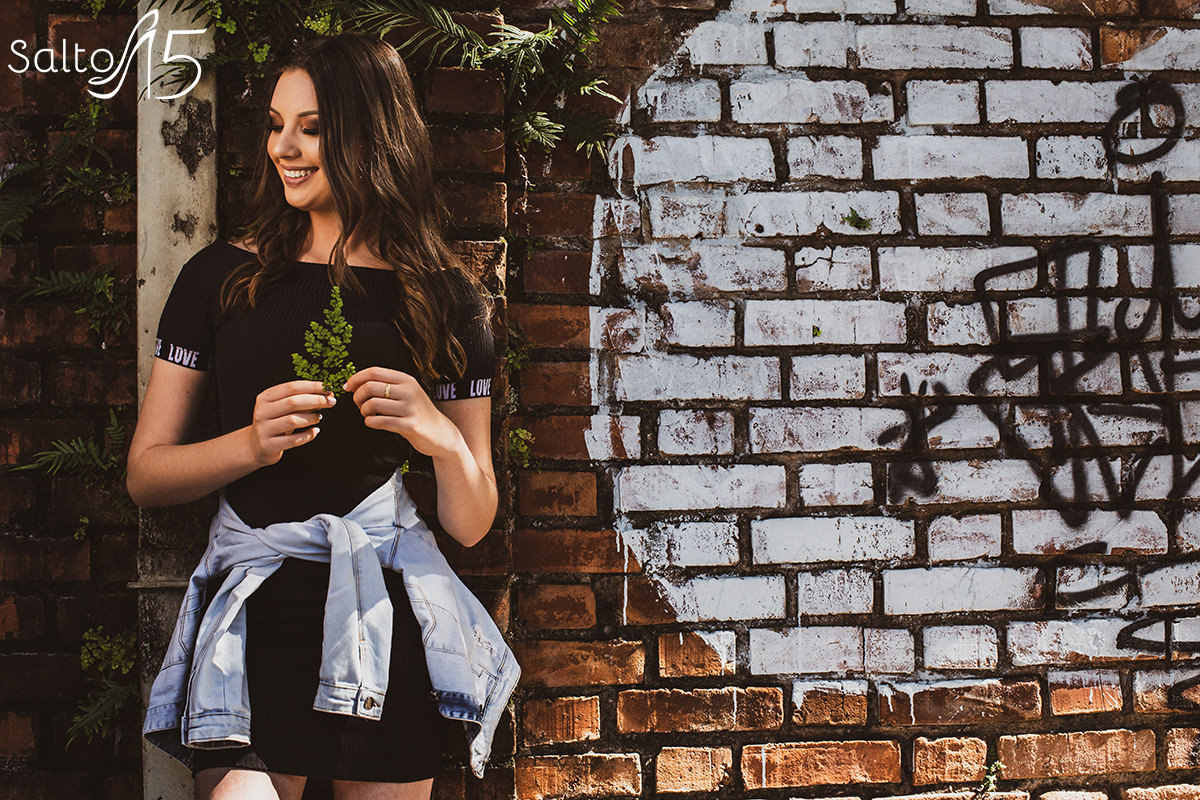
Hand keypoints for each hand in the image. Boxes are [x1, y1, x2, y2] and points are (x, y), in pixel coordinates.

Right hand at [247, 380, 335, 465]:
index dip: (312, 386)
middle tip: (331, 402)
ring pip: (293, 420)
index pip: (292, 387)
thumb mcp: (282, 407)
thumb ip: (301, 399)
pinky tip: (315, 431)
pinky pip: (293, 440)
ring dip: (311, 418)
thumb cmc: (275, 422)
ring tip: (319, 417)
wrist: (256, 445)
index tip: (328, 388)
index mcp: (266, 397)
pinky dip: (307, 435)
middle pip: (293, 402)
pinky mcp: (268, 445)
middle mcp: (262, 412)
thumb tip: (326, 393)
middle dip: (316, 400)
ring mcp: (264, 429)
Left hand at [344, 367, 461, 457]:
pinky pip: (379, 422)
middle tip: (359, 405)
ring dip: (363, 411)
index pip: (374, 372)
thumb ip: (386, 385)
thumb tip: (354, 383)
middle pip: (369, 387)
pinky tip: (373, 423)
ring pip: (372, 404)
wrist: (440, 432)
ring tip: (368, 415)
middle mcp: (409, 391)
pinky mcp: (410, 425)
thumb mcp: (406, 392)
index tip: (348, 387)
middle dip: (357, 397)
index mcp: (406, 380)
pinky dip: (370, 422)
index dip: (356, 379)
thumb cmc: (417, 412)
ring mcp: (410, 408)